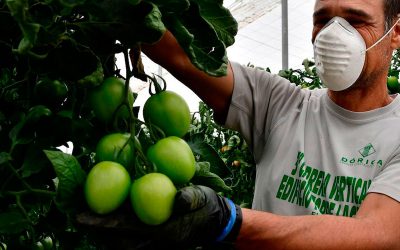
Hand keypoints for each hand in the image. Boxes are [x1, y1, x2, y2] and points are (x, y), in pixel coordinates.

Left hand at [76, 185, 241, 248]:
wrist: (215, 224)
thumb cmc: (206, 206)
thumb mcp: (202, 197)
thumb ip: (189, 198)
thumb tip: (176, 198)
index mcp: (164, 232)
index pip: (127, 229)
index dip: (103, 224)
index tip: (81, 217)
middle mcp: (156, 244)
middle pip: (118, 242)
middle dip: (96, 232)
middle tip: (77, 218)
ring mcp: (155, 248)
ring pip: (121, 246)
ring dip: (103, 236)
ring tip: (87, 223)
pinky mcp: (155, 246)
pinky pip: (129, 245)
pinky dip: (114, 238)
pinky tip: (108, 227)